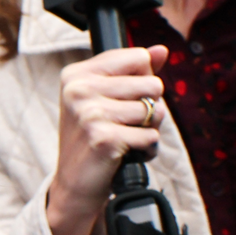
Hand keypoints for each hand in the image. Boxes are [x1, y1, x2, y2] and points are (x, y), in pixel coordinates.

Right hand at [46, 45, 168, 234]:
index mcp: (77, 74)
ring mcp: (89, 114)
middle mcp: (79, 90)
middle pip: (152, 84)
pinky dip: (146, 149)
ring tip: (126, 138)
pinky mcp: (103, 138)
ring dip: (149, 129)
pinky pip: (151, 136)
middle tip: (125, 123)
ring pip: (155, 111)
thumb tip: (161, 50)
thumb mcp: (105, 98)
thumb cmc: (91, 138)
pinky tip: (126, 152)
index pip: (138, 58)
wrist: (74, 183)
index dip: (142, 81)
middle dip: (149, 107)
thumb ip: (133, 71)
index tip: (122, 98)